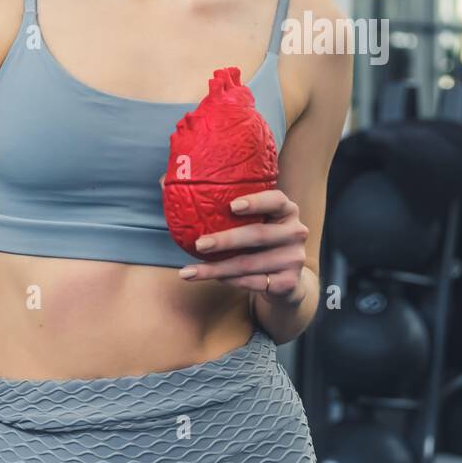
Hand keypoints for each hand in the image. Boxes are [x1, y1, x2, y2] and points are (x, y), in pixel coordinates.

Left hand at [174, 187, 309, 305]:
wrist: (285, 280)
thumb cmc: (257, 242)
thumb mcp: (251, 220)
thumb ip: (219, 201)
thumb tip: (166, 179)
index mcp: (286, 210)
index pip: (276, 200)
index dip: (256, 202)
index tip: (231, 205)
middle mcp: (295, 231)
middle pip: (258, 235)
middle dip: (225, 241)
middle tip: (199, 244)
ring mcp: (294, 258)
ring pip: (249, 264)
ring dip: (217, 269)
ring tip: (189, 271)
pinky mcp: (288, 282)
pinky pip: (253, 283)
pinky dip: (230, 281)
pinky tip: (212, 278)